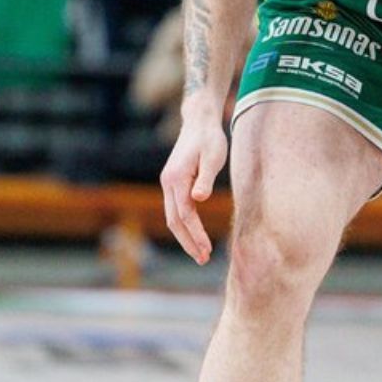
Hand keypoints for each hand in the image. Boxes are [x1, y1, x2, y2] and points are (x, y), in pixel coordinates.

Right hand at [159, 111, 229, 263]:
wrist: (199, 122)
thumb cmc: (210, 139)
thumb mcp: (213, 157)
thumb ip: (206, 179)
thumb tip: (198, 199)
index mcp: (177, 178)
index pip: (185, 214)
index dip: (196, 234)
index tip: (207, 250)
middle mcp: (167, 182)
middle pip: (174, 220)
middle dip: (188, 242)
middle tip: (203, 259)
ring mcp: (168, 183)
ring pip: (172, 217)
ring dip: (185, 237)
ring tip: (200, 253)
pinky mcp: (173, 183)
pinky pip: (175, 210)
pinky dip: (184, 225)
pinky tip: (195, 234)